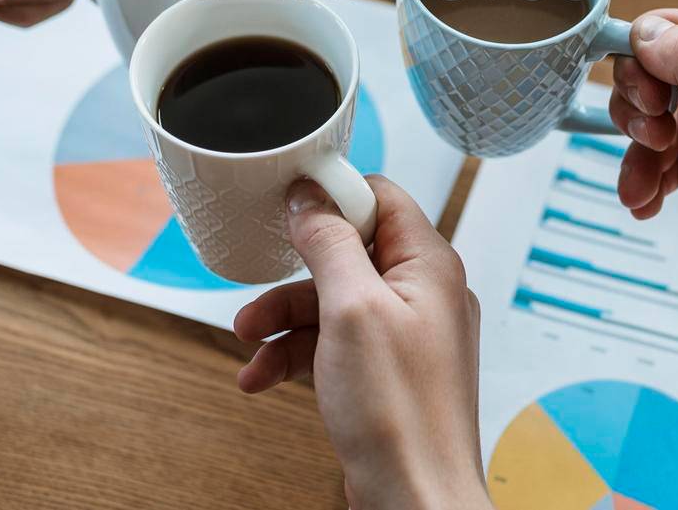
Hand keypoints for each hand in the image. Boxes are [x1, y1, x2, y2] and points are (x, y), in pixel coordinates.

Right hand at [234, 177, 489, 509]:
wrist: (415, 498)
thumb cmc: (400, 414)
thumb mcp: (351, 309)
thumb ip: (329, 245)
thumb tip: (311, 199)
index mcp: (429, 267)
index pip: (381, 199)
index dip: (333, 197)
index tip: (289, 204)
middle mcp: (422, 295)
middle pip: (348, 254)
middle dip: (294, 275)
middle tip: (257, 290)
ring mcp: (404, 336)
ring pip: (332, 303)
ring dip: (285, 321)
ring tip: (248, 342)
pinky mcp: (385, 373)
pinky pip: (334, 345)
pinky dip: (296, 356)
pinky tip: (261, 377)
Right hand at [611, 10, 677, 411]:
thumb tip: (648, 31)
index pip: (665, 31)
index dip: (639, 62)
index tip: (644, 102)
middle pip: (655, 81)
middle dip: (638, 115)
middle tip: (654, 145)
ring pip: (660, 129)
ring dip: (640, 160)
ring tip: (641, 194)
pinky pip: (674, 166)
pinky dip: (654, 183)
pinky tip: (650, 205)